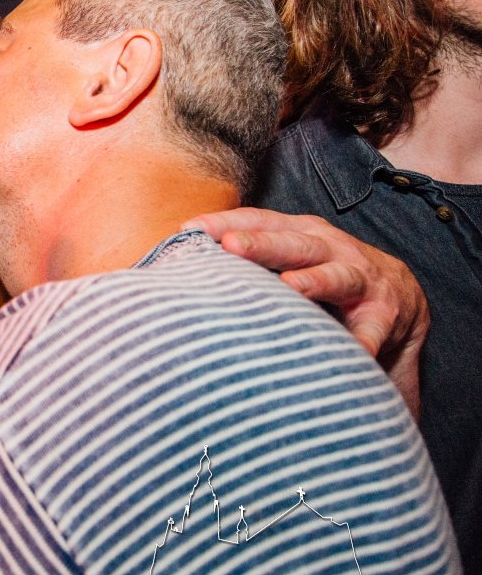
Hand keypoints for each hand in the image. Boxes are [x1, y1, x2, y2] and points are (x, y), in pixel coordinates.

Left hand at [184, 208, 425, 418]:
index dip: (225, 222)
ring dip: (313, 281)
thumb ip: (245, 261)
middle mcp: (330, 248)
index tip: (189, 229)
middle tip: (230, 246)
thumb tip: (175, 267)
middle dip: (261, 244)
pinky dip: (361, 342)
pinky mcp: (383, 314)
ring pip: (336, 276)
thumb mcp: (288, 258)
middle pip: (292, 243)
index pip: (258, 220)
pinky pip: (371, 331)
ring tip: (290, 287)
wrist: (398, 297)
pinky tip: (351, 354)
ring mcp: (360, 279)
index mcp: (299, 232)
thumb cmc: (323, 276)